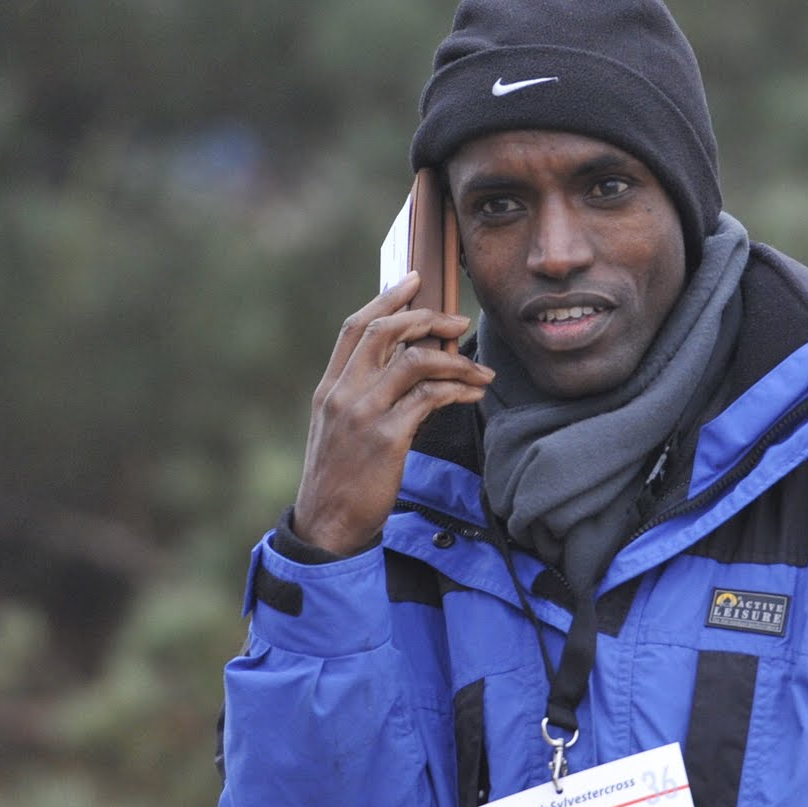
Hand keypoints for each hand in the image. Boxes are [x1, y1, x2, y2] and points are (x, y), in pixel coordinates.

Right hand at [291, 271, 494, 555]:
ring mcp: (364, 414)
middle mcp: (343, 393)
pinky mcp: (387, 438)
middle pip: (386, 332)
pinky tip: (474, 392)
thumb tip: (408, 370)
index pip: (355, 327)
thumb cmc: (340, 481)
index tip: (414, 279)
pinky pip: (430, 398)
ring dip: (455, 359)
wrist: (327, 527)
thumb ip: (364, 398)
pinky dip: (458, 389)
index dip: (386, 298)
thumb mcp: (340, 431)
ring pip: (415, 360)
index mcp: (329, 388)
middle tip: (459, 322)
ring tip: (480, 369)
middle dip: (427, 318)